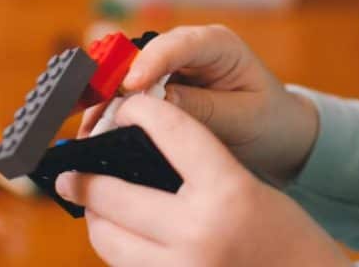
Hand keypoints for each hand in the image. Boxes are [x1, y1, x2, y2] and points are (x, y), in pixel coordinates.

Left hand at [58, 95, 348, 266]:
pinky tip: (122, 236)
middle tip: (70, 172)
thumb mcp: (250, 189)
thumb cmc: (288, 238)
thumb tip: (138, 154)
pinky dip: (118, 250)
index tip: (125, 107)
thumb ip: (199, 169)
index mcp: (228, 193)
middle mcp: (199, 234)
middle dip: (86, 177)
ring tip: (94, 205)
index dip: (141, 111)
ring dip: (96, 218)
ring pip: (107, 239)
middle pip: (114, 193)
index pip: (171, 132)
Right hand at [79, 25, 318, 182]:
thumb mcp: (243, 117)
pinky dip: (112, 110)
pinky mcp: (159, 84)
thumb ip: (203, 108)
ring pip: (129, 73)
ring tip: (89, 128)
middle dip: (116, 82)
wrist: (275, 130)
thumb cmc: (266, 119)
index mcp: (219, 45)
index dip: (151, 62)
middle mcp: (189, 47)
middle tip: (95, 112)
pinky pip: (129, 92)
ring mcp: (172, 64)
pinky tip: (96, 130)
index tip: (131, 86)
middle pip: (144, 55)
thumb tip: (157, 102)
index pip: (181, 44)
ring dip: (107, 99)